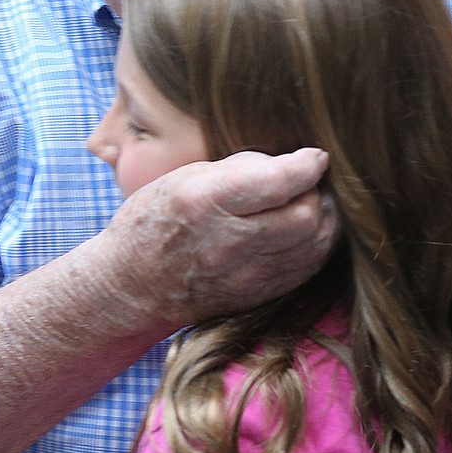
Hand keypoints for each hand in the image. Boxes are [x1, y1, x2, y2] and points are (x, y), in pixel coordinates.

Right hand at [97, 148, 337, 332]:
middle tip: (307, 182)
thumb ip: (243, 168)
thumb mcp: (186, 176)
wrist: (128, 286)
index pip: (279, 182)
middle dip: (317, 192)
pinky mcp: (257, 296)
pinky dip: (315, 245)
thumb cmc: (155, 219)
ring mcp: (245, 276)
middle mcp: (228, 242)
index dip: (308, 165)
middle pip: (306, 216)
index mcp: (206, 202)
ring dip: (323, 219)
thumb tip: (291, 164)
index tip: (314, 156)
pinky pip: (307, 269)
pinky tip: (302, 231)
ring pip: (315, 245)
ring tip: (308, 203)